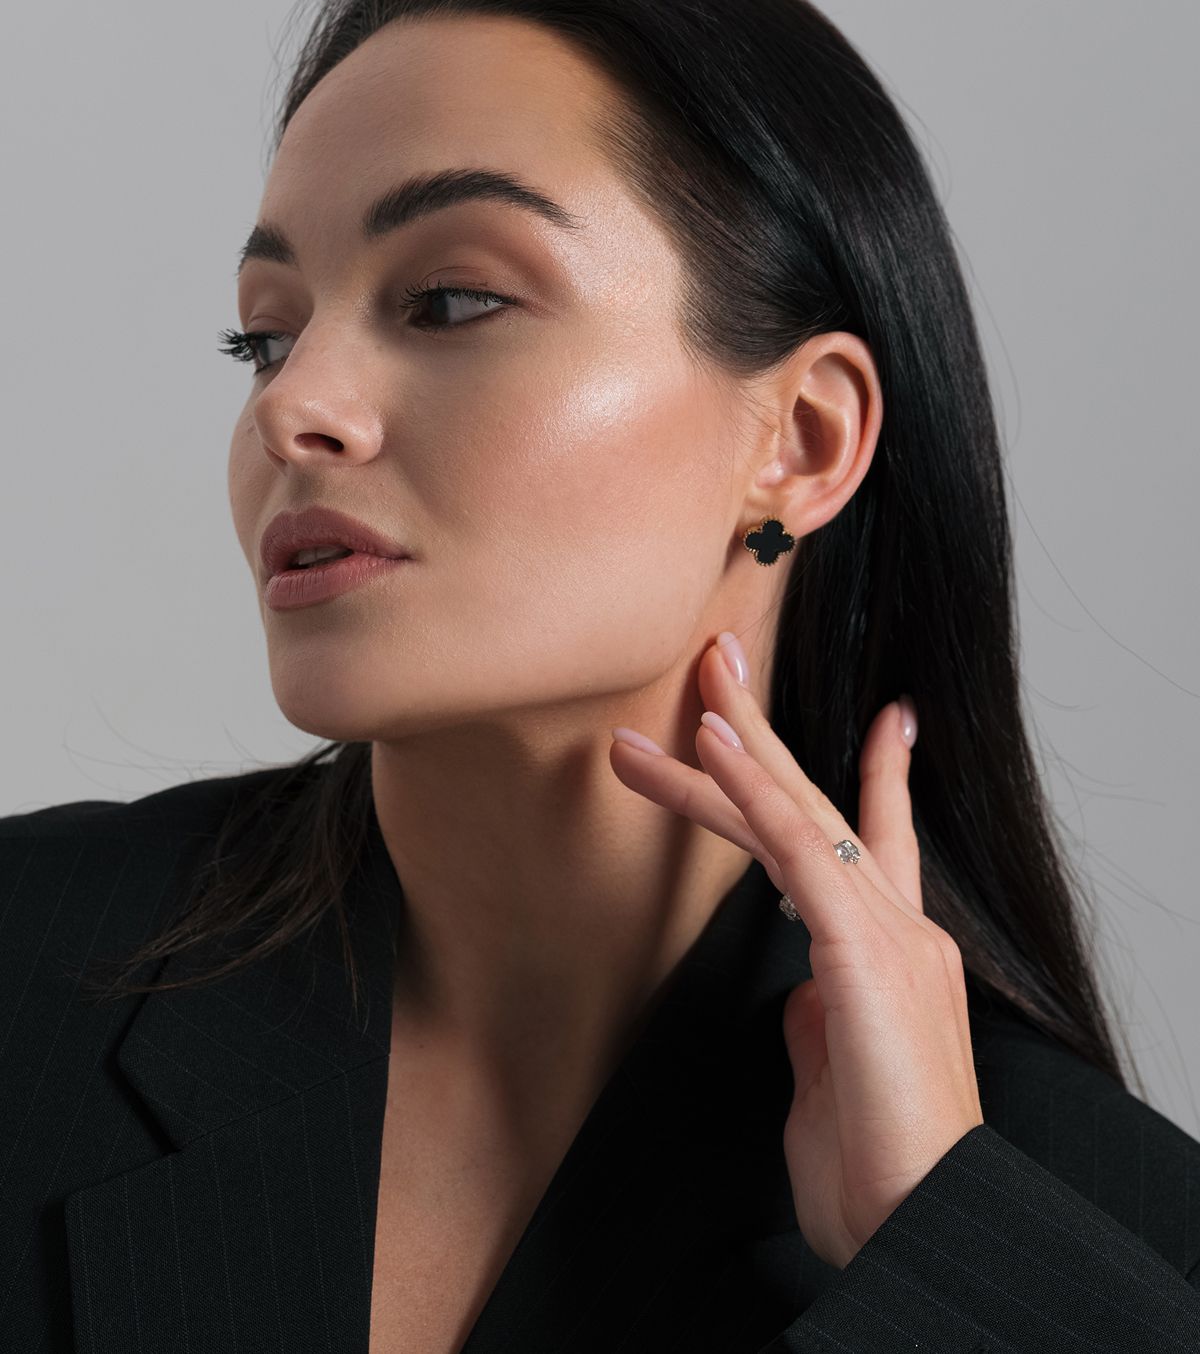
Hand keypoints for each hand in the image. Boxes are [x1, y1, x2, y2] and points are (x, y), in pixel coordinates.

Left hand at [608, 631, 983, 1270]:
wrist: (926, 1230)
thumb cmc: (883, 1173)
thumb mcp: (833, 1080)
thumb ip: (817, 1021)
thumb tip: (796, 991)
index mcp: (893, 957)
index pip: (878, 843)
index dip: (878, 775)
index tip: (886, 721)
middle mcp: (899, 930)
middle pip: (823, 804)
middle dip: (768, 730)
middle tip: (723, 663)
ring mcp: (887, 935)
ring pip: (796, 813)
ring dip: (732, 747)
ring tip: (689, 690)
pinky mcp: (863, 954)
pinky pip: (797, 850)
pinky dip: (752, 791)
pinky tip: (714, 746)